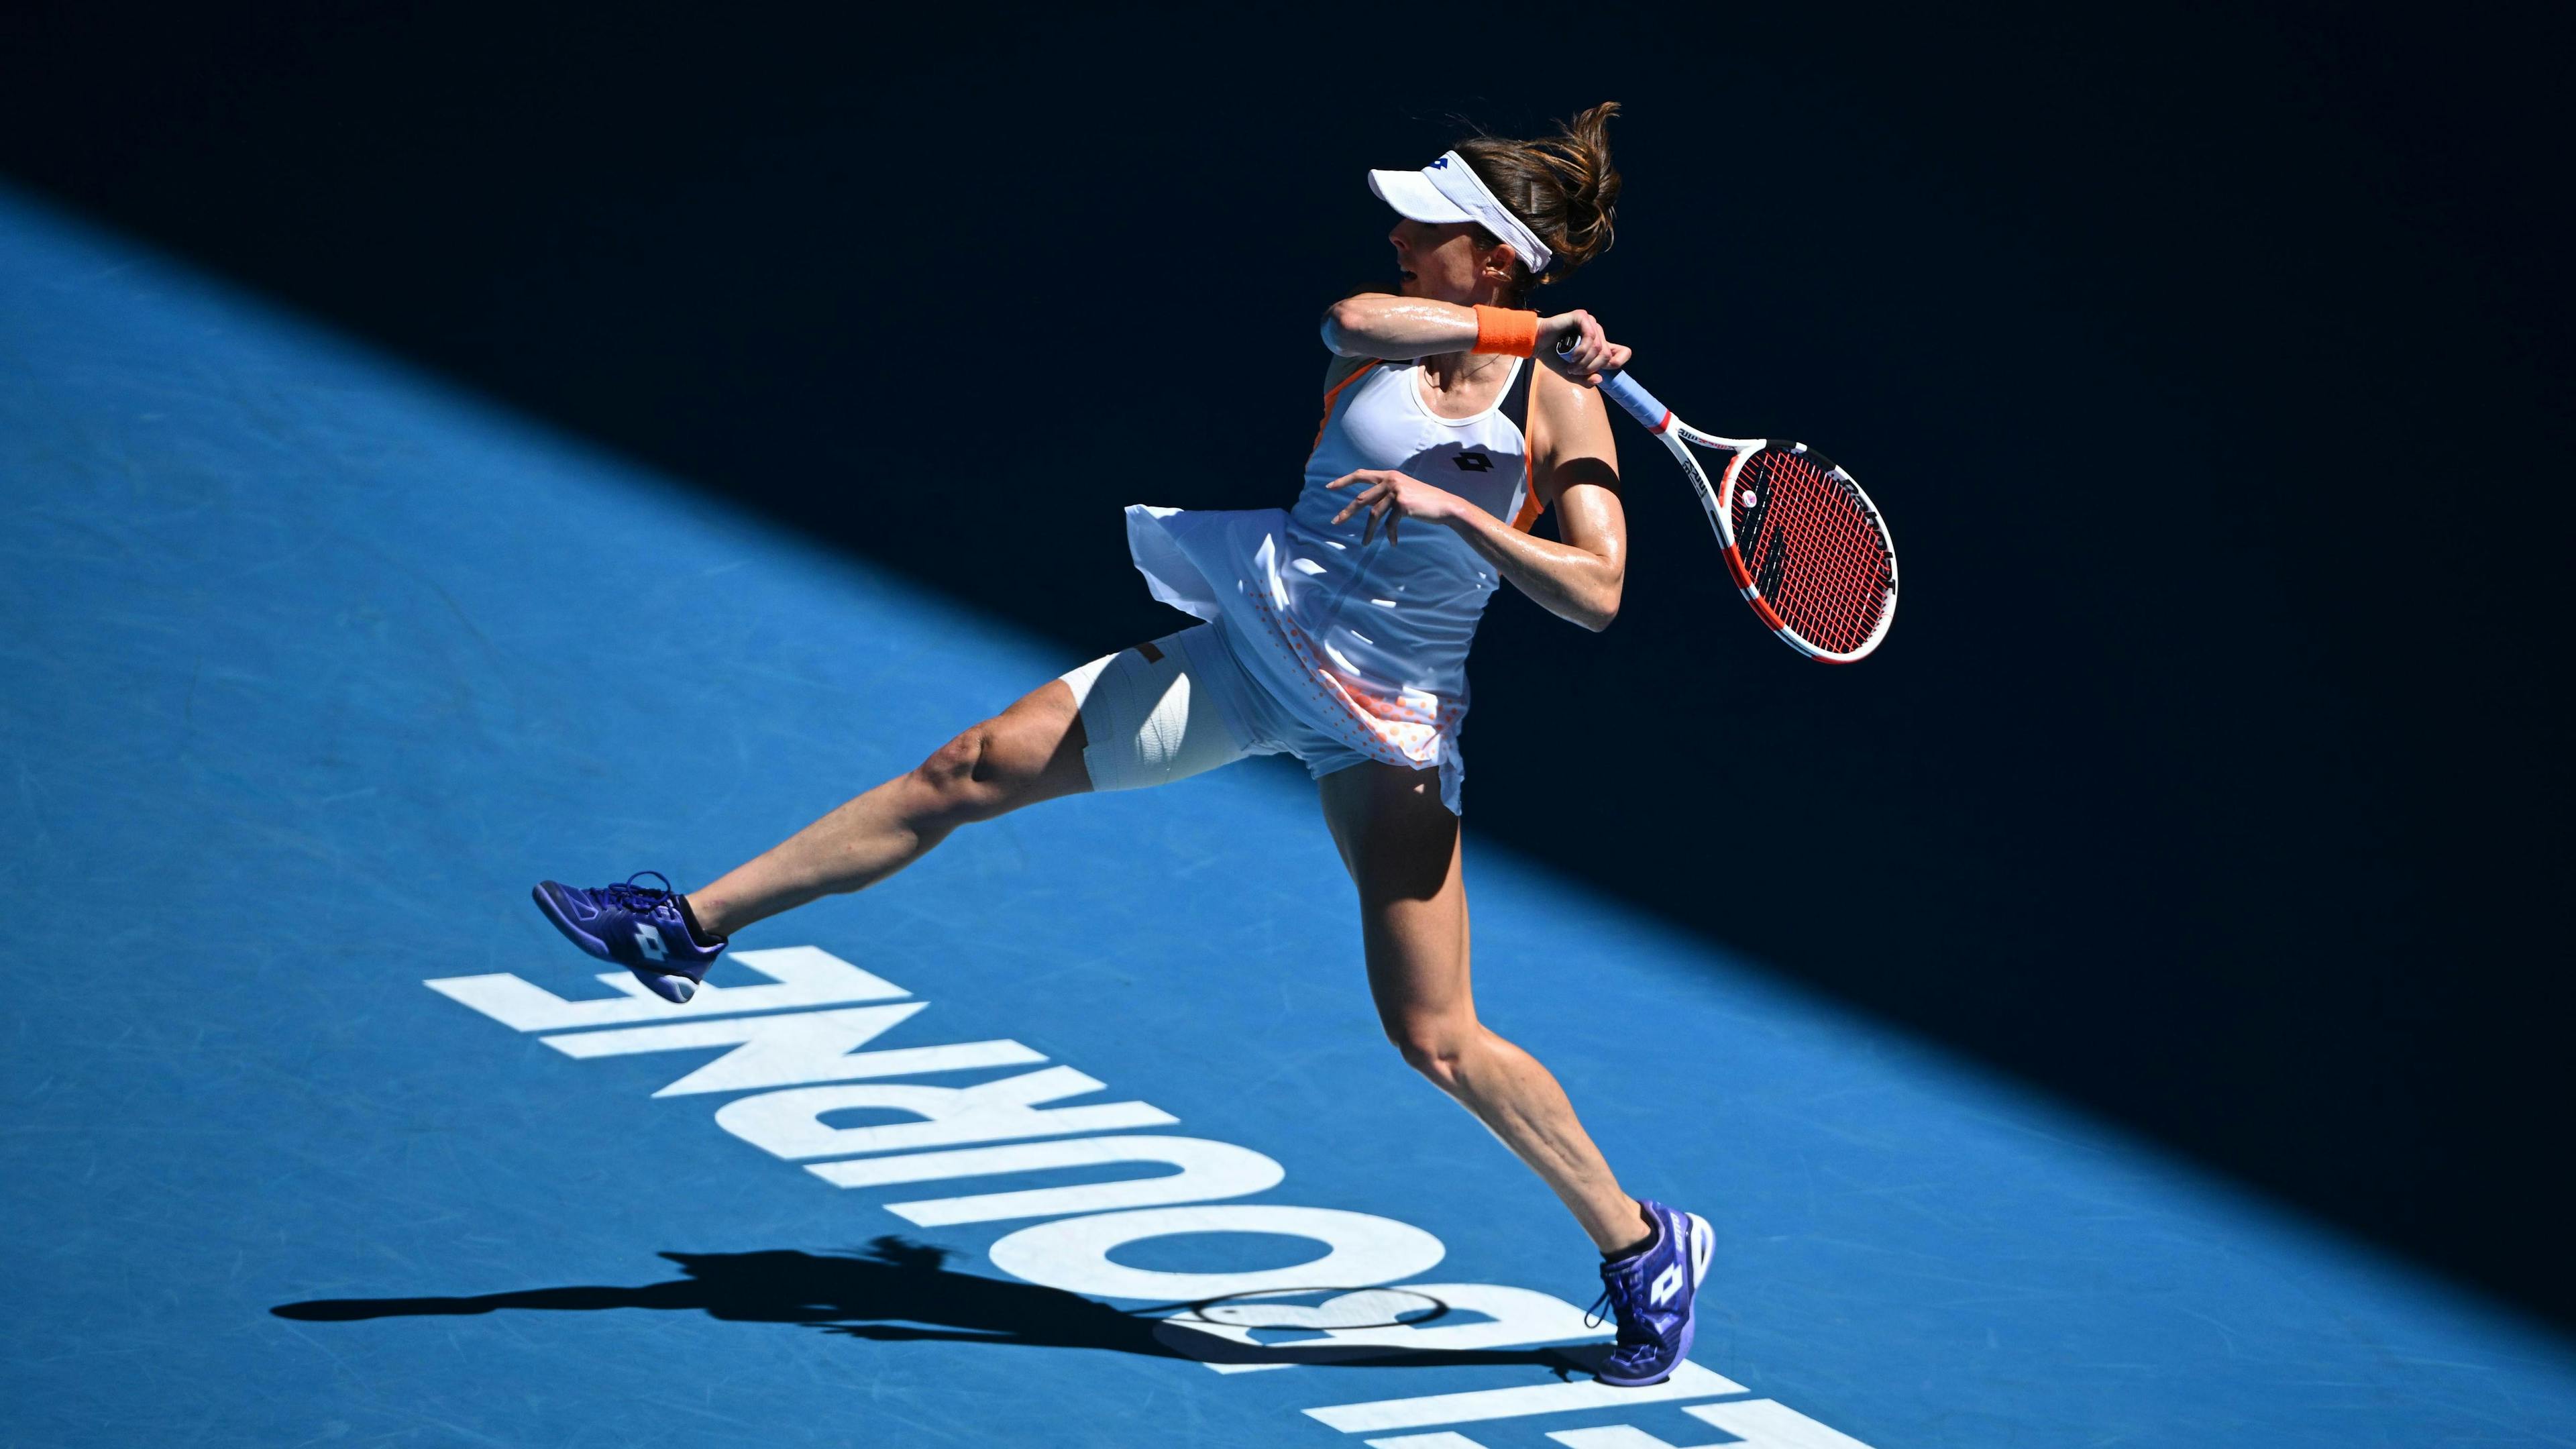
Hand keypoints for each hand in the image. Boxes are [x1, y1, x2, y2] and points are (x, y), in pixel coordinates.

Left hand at [1325, 468, 1466, 544]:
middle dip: (1347, 512)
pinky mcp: (1403, 504)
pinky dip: (1391, 534)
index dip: (1344, 481)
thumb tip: (1367, 505)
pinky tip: (1393, 543)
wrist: (1447, 506)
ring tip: (1365, 543)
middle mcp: (1391, 480)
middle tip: (1334, 522)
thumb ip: (1386, 494)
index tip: (1329, 487)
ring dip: (1368, 532)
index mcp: (1390, 475)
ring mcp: (1396, 491)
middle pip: (1361, 498)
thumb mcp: (1404, 492)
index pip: (1362, 475)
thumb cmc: (1425, 502)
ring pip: (1373, 514)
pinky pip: (1390, 524)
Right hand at [1537, 308, 1632, 386]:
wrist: (1535, 343)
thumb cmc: (1552, 355)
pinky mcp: (1582, 317)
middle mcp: (1597, 332)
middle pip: (1607, 355)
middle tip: (1574, 371)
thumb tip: (1599, 379)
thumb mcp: (1571, 373)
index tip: (1607, 368)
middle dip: (1591, 367)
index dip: (1620, 360)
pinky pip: (1591, 336)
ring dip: (1584, 361)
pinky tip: (1572, 356)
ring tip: (1570, 365)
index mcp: (1598, 344)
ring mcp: (1590, 323)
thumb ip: (1585, 379)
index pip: (1622, 351)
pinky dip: (1582, 350)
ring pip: (1599, 347)